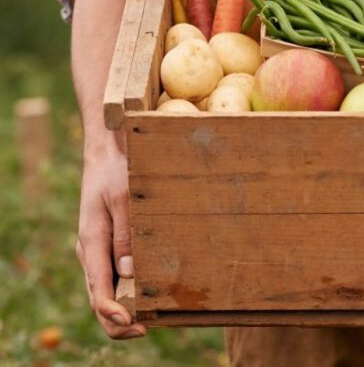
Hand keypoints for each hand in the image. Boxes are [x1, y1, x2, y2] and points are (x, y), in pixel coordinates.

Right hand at [76, 145, 147, 339]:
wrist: (107, 152)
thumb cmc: (116, 171)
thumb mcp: (124, 199)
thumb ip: (126, 235)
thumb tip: (129, 273)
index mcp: (91, 243)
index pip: (98, 292)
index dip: (114, 315)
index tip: (135, 325)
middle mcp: (91, 252)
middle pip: (99, 299)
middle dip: (121, 321)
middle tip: (149, 328)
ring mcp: (97, 249)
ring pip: (106, 290)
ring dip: (125, 308)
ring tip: (154, 318)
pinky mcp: (107, 244)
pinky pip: (113, 275)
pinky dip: (126, 290)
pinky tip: (147, 293)